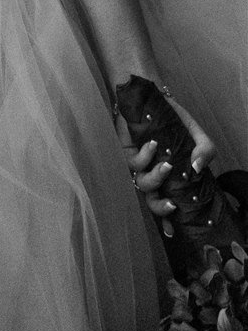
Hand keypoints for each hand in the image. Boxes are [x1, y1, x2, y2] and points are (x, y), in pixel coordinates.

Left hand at [122, 96, 215, 230]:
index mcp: (171, 177)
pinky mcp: (125, 152)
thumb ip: (205, 151)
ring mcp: (139, 165)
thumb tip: (196, 168)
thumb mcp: (197, 135)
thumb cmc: (174, 120)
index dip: (168, 221)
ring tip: (167, 165)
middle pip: (152, 203)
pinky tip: (153, 144)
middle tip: (172, 204)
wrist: (152, 98)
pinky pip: (134, 163)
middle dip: (161, 208)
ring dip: (156, 179)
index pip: (168, 204)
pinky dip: (146, 156)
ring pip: (143, 185)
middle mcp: (154, 174)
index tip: (172, 232)